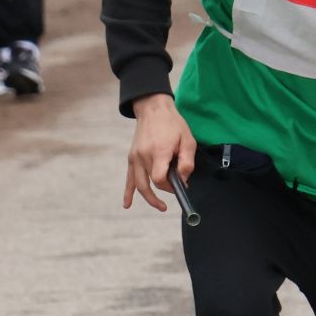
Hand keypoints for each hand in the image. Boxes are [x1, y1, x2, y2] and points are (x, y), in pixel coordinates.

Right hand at [125, 95, 196, 212]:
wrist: (153, 109)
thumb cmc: (173, 124)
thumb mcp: (188, 140)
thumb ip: (187, 162)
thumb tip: (183, 180)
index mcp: (159, 152)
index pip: (160, 179)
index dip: (171, 186)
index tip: (181, 185)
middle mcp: (144, 156)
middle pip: (151, 183)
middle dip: (163, 192)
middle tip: (175, 194)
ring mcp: (135, 157)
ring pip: (140, 185)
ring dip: (149, 198)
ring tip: (160, 206)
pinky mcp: (132, 157)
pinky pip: (129, 178)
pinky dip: (128, 192)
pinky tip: (127, 204)